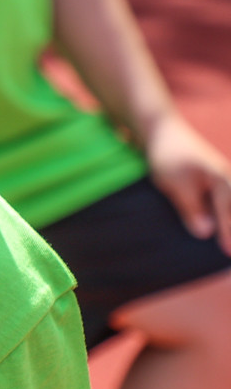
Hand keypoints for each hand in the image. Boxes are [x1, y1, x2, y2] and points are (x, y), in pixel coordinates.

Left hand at [144, 114, 230, 254]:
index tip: (227, 252)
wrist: (165, 133)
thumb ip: (191, 208)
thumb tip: (205, 233)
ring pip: (230, 208)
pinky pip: (226, 206)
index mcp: (224, 178)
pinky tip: (223, 234)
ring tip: (227, 248)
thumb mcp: (175, 183)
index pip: (228, 210)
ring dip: (228, 225)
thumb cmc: (168, 156)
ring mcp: (228, 183)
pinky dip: (225, 218)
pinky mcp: (221, 187)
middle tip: (228, 255)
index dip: (228, 231)